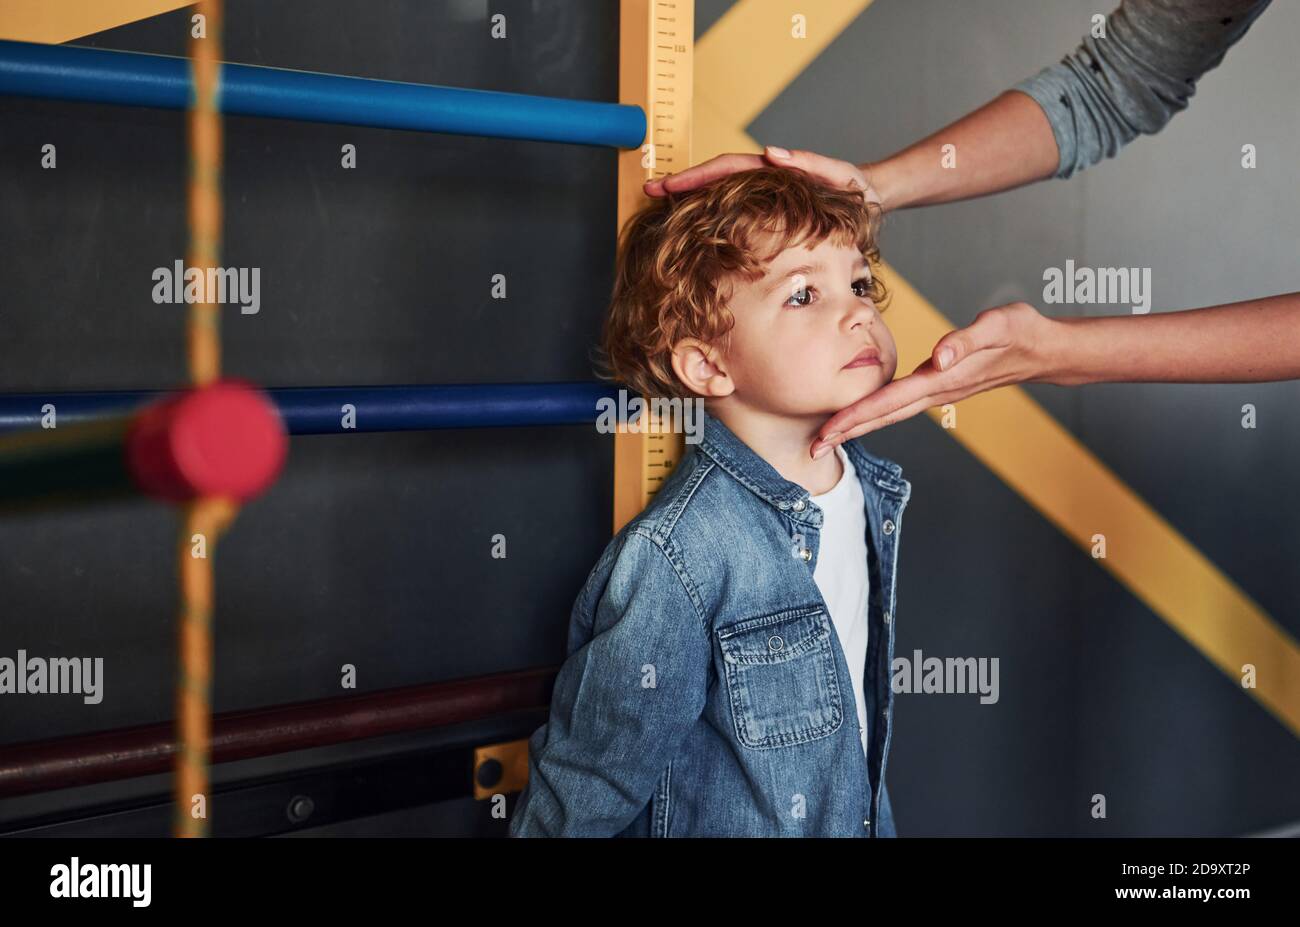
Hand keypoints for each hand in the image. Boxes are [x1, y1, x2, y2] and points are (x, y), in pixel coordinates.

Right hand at [644, 146, 882, 208]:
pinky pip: (733, 211)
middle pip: (713, 178)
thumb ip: (810, 162)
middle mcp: (763, 179)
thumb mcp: (839, 174)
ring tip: (661, 207)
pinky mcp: (768, 212)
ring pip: (719, 194)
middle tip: (649, 191)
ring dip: (691, 200)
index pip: (726, 168)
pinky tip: (693, 226)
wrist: (872, 200)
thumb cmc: (857, 189)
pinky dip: (710, 213)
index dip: (696, 176)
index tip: (668, 184)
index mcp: (773, 169)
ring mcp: (763, 196)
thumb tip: (771, 152)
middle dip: (681, 184)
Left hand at [810, 302, 1054, 456]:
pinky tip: (862, 416)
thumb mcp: (999, 326)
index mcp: (942, 379)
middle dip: (846, 432)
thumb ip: (967, 340)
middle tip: (812, 448)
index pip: (889, 401)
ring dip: (858, 426)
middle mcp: (936, 390)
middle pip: (883, 416)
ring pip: (890, 414)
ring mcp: (938, 391)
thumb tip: (937, 356)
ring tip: (827, 438)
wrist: (1045, 349)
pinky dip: (876, 414)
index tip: (827, 432)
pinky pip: (900, 405)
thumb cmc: (1022, 332)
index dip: (856, 416)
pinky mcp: (940, 385)